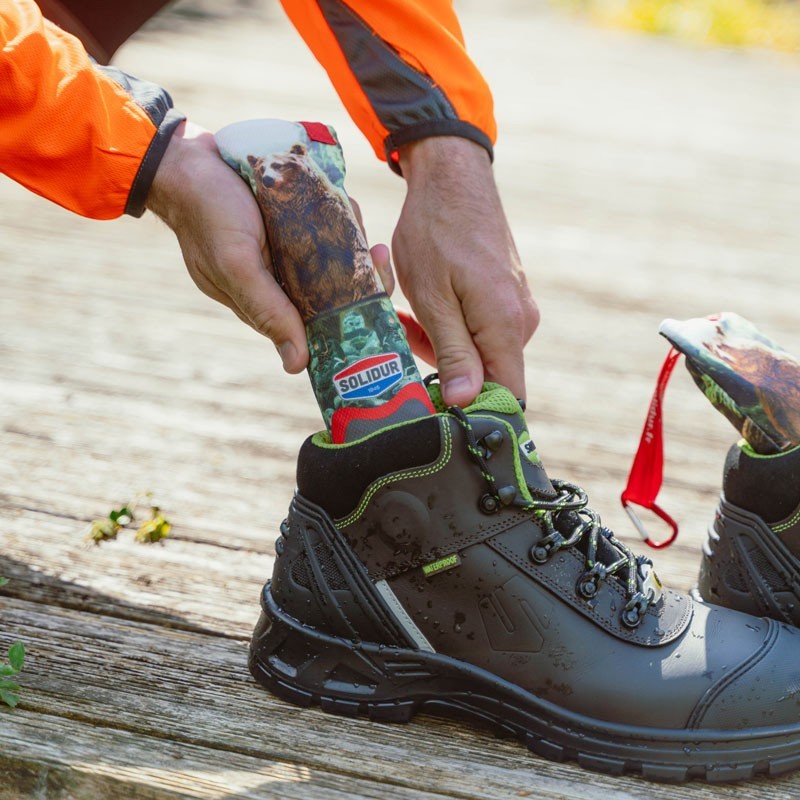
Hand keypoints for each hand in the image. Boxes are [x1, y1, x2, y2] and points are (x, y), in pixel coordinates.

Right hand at [146, 121, 392, 372]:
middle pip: (336, 290)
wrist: (186, 159)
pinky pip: (326, 226)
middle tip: (376, 251)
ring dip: (352, 237)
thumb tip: (298, 366)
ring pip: (336, 256)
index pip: (319, 324)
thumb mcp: (237, 265)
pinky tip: (343, 199)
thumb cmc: (208, 213)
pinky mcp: (291, 222)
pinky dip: (338, 214)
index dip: (353, 314)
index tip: (378, 294)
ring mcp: (287, 251)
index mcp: (268, 303)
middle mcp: (282, 282)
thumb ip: (267, 310)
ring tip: (353, 212)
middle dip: (363, 272)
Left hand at [393, 137, 538, 405]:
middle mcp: (521, 322)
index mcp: (506, 326)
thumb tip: (467, 402)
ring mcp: (516, 308)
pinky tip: (422, 304)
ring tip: (406, 313)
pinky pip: (478, 329)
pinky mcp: (506, 297)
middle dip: (443, 369)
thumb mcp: (433, 298)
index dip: (474, 410)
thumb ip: (453, 353)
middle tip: (404, 340)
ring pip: (477, 351)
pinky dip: (447, 325)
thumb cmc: (436, 233)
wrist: (453, 177)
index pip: (507, 395)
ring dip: (439, 344)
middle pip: (486, 375)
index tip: (436, 406)